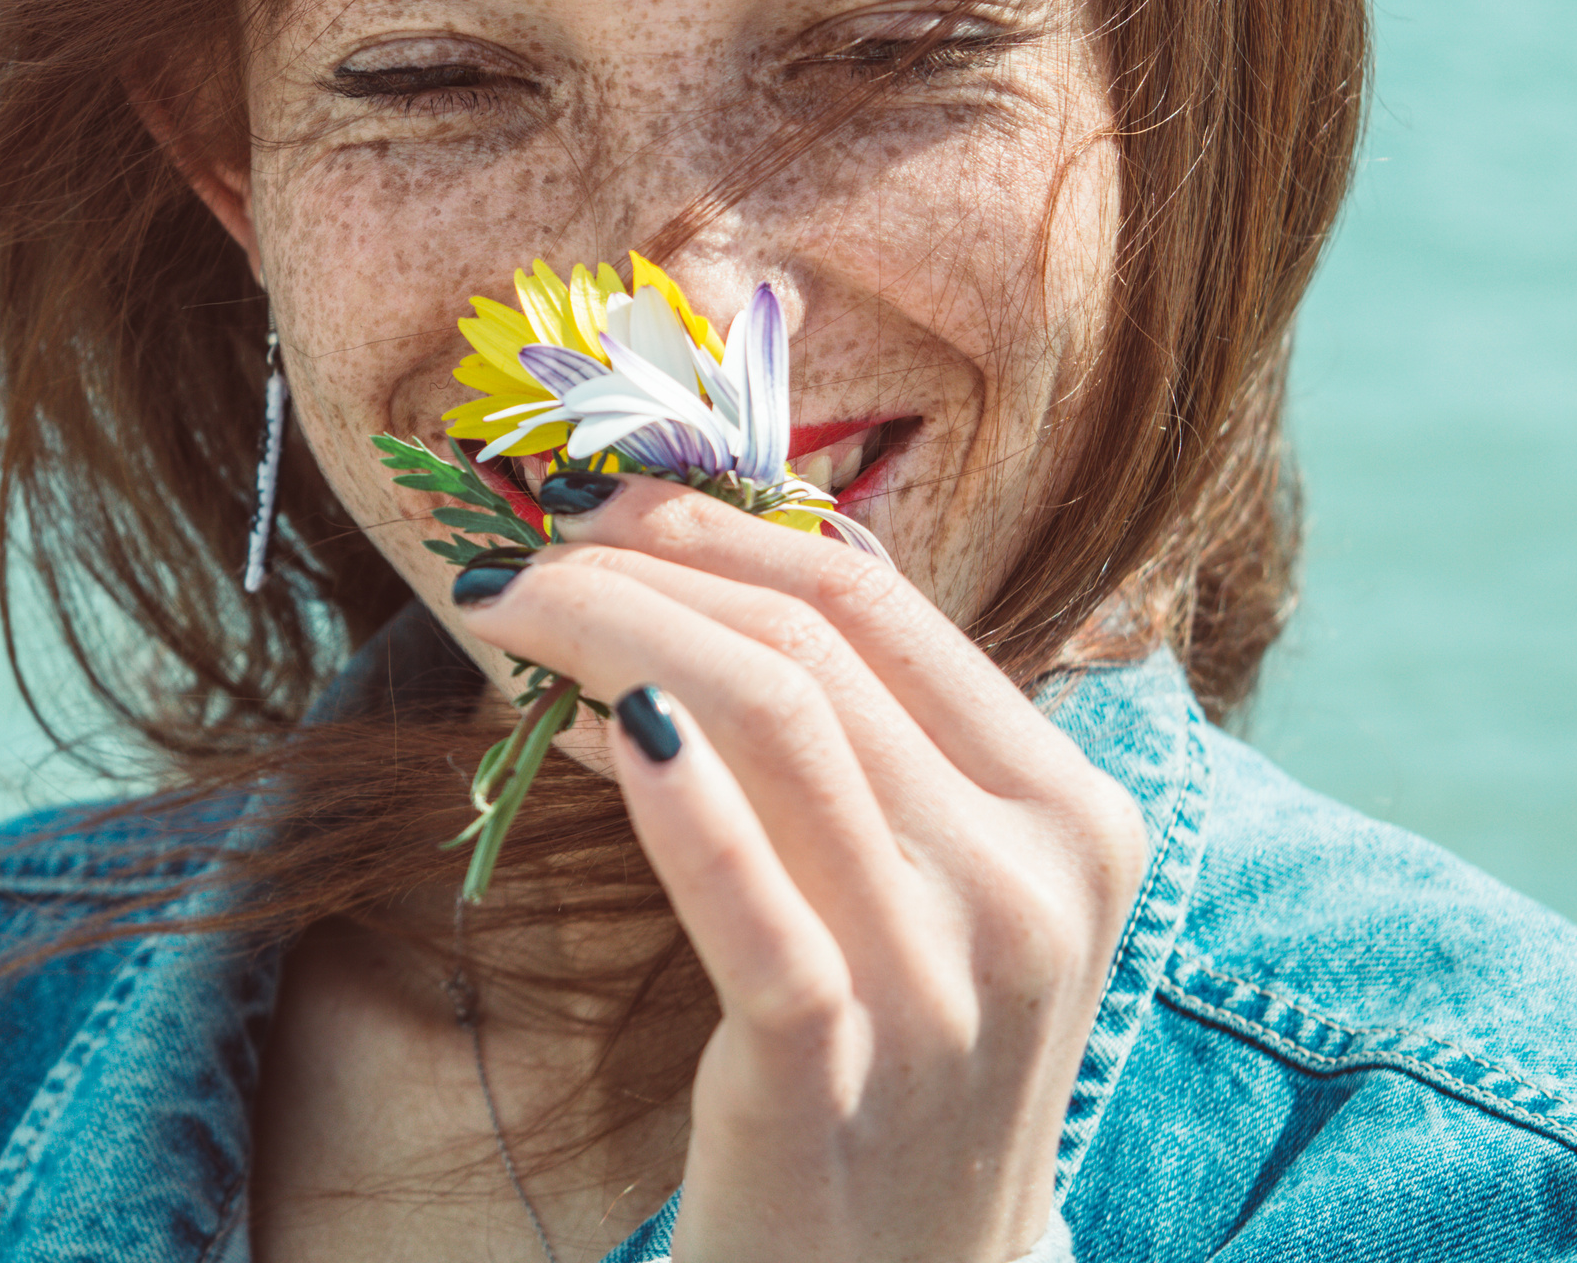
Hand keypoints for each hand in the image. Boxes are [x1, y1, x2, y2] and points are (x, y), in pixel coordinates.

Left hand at [454, 474, 1146, 1262]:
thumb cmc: (895, 1078)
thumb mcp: (933, 898)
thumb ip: (868, 743)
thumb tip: (722, 566)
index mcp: (1071, 815)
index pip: (883, 605)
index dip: (724, 525)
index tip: (604, 499)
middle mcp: (1033, 883)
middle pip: (811, 645)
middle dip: (639, 564)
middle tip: (519, 550)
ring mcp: (947, 979)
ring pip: (772, 720)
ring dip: (610, 634)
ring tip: (505, 611)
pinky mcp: (836, 1067)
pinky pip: (741, 887)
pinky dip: (660, 786)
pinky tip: (585, 724)